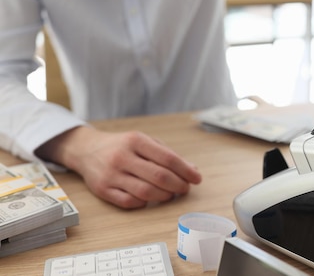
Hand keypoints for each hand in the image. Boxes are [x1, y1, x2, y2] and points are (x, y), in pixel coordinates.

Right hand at [36, 126, 201, 208]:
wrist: (86, 150)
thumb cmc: (122, 146)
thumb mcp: (144, 141)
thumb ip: (167, 154)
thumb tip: (192, 170)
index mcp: (135, 141)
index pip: (167, 158)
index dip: (186, 170)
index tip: (197, 178)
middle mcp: (122, 157)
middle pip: (159, 177)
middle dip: (178, 185)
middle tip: (185, 188)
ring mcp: (111, 175)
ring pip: (145, 192)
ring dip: (164, 196)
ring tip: (170, 194)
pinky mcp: (103, 190)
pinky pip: (129, 202)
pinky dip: (144, 203)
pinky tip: (150, 199)